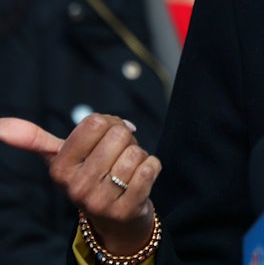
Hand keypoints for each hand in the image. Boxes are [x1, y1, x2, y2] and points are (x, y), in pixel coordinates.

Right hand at [0, 114, 161, 254]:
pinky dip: (152, 167)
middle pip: (119, 134)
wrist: (115, 218)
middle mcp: (75, 187)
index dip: (109, 124)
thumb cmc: (90, 176)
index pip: (95, 122)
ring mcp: (100, 201)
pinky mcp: (126, 210)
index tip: (104, 139)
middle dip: (126, 141)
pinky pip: (150, 168)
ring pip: (136, 152)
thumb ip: (33, 139)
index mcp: (59, 168)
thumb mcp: (60, 158)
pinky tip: (140, 179)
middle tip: (117, 158)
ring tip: (126, 171)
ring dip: (139, 156)